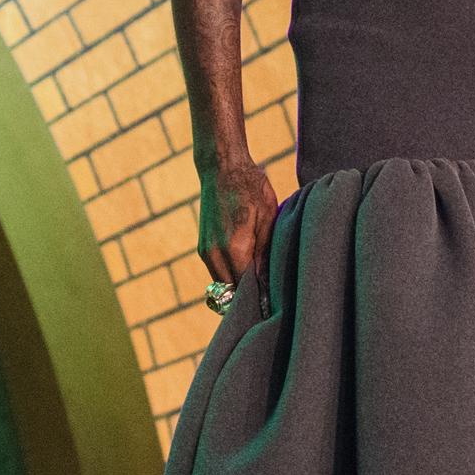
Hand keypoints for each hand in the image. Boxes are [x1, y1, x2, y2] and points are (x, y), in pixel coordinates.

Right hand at [197, 155, 279, 301]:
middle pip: (230, 294)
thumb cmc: (250, 189)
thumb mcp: (267, 219)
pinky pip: (217, 271)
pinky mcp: (202, 246)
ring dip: (238, 285)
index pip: (245, 290)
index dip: (259, 299)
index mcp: (234, 249)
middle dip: (246, 298)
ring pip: (222, 284)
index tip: (272, 307)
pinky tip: (247, 264)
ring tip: (259, 279)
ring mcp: (205, 251)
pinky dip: (230, 273)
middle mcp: (214, 255)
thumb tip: (266, 284)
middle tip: (267, 296)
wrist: (221, 168)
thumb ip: (265, 254)